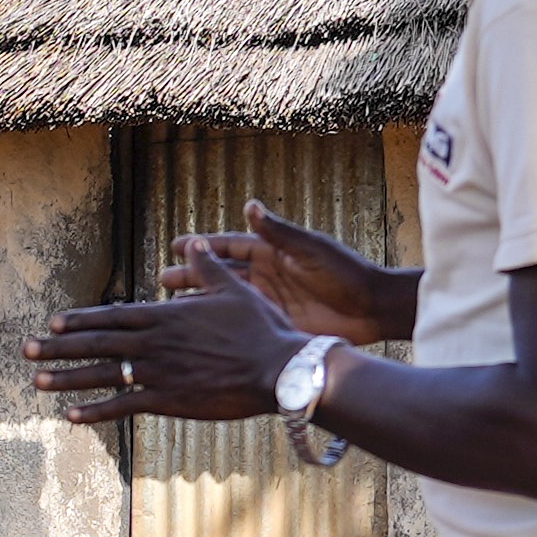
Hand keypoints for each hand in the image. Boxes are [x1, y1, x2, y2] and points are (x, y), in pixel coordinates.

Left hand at [26, 241, 306, 425]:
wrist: (278, 369)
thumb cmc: (260, 328)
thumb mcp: (234, 289)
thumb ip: (207, 267)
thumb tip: (194, 241)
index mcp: (165, 315)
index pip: (112, 315)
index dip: (80, 319)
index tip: (53, 321)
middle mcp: (154, 342)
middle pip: (96, 343)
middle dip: (58, 346)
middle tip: (26, 350)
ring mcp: (158, 372)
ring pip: (102, 375)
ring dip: (66, 378)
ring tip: (37, 381)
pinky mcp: (168, 401)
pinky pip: (123, 406)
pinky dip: (96, 412)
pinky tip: (71, 416)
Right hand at [169, 203, 395, 342]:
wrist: (372, 307)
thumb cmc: (347, 272)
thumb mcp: (310, 249)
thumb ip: (278, 232)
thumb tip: (250, 206)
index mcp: (272, 252)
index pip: (230, 246)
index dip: (203, 246)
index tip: (177, 246)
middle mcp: (266, 274)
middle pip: (221, 274)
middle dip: (193, 275)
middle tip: (164, 280)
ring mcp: (269, 299)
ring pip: (226, 300)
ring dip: (200, 302)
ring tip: (172, 307)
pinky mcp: (275, 322)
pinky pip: (241, 322)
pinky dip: (220, 324)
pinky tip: (199, 330)